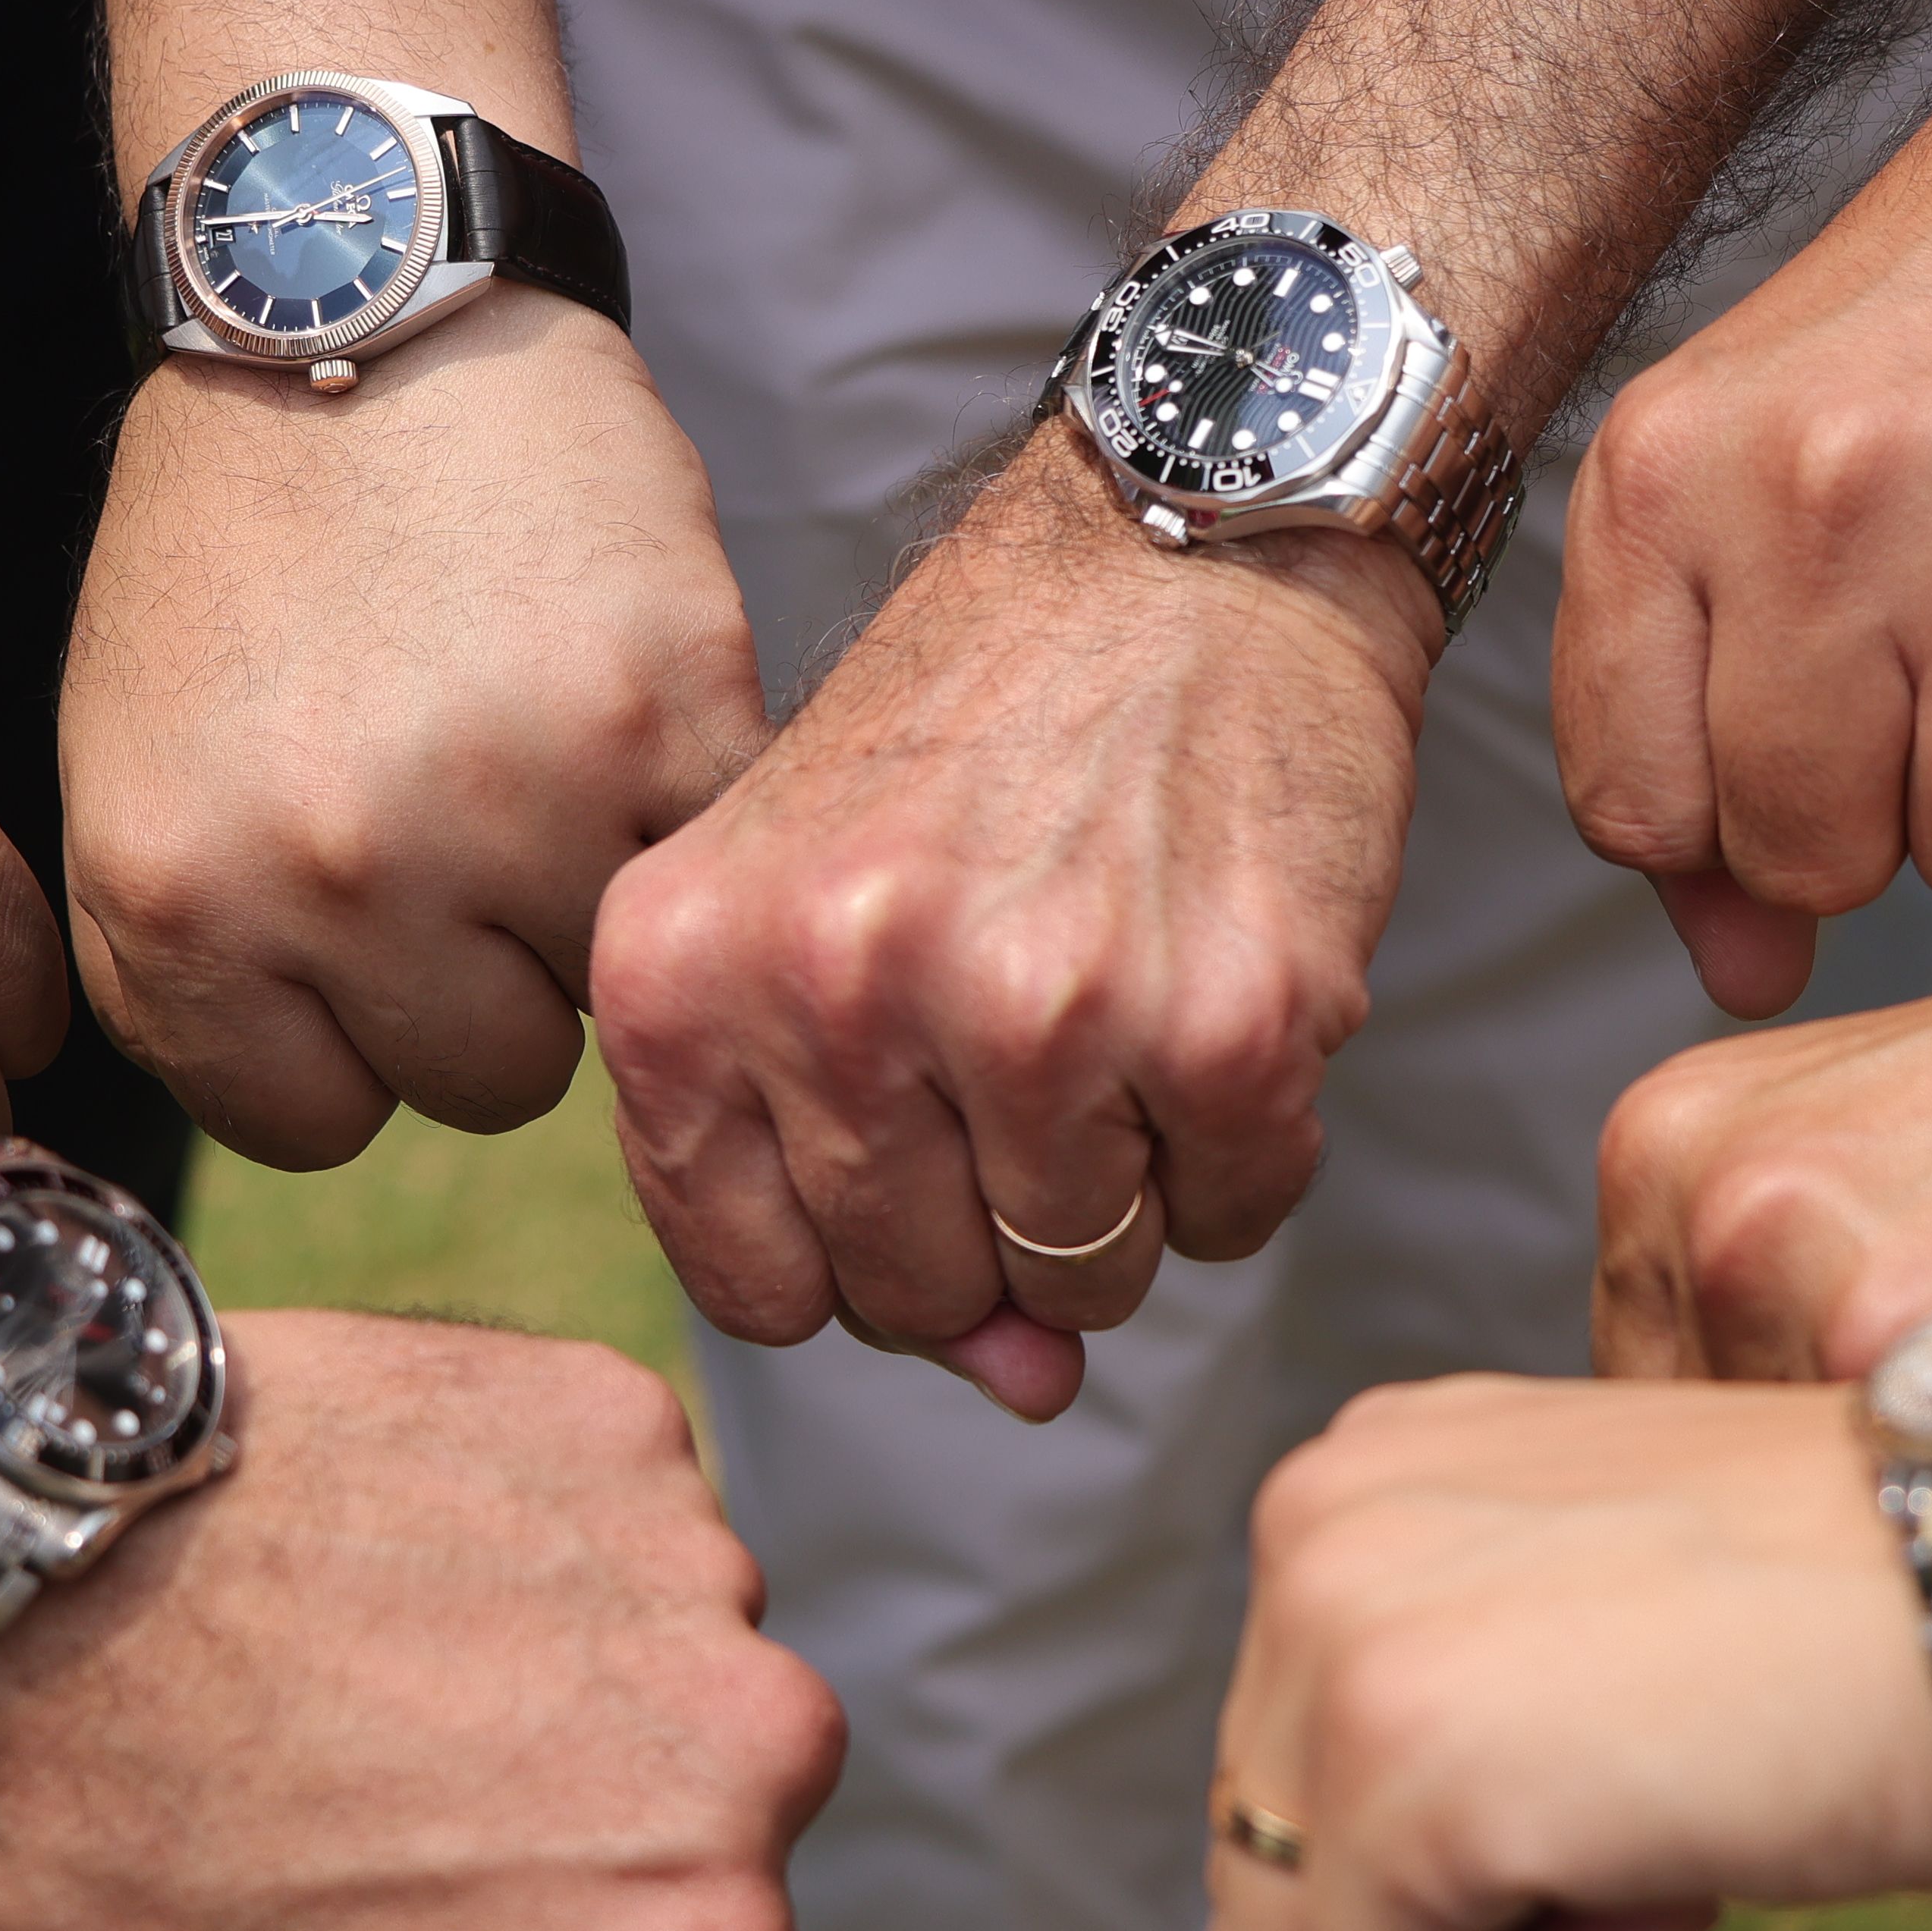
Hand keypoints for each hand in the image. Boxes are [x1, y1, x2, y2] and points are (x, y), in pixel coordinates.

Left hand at [0, 1308, 845, 1930]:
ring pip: (643, 1703)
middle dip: (537, 1897)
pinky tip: (361, 1585)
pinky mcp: (614, 1420)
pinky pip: (595, 1544)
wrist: (6, 1578)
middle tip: (348, 1844)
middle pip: (679, 1885)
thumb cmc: (117, 1875)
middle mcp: (756, 1749)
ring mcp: (694, 1561)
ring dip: (529, 1721)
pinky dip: (498, 1569)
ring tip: (345, 1705)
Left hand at [60, 300, 769, 1168]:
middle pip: (475, 1083)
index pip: (310, 1123)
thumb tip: (331, 1107)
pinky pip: (704, 875)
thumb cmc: (243, 544)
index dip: (354, 1039)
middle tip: (469, 819)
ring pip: (601, 1002)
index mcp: (175, 895)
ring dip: (587, 904)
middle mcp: (328, 873)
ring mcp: (505, 804)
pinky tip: (629, 717)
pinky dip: (683, 819)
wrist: (359, 310)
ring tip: (543, 758)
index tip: (367, 938)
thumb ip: (206, 957)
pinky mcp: (661, 725)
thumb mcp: (137, 763)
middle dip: (482, 975)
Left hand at [592, 437, 1431, 1420]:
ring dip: (1127, 1185)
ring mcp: (1033, 1011)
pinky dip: (1246, 1150)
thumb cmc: (988, 729)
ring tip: (1127, 1006)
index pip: (752, 1282)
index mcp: (685, 965)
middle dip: (990, 1229)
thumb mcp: (817, 904)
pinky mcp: (1224, 1022)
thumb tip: (1022, 1389)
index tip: (907, 1150)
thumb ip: (848, 1162)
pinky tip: (1220, 999)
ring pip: (1080, 1277)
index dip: (850, 1255)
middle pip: (918, 1295)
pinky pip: (1233, 1218)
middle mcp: (838, 990)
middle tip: (1034, 1056)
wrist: (1191, 541)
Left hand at [1205, 1371, 1931, 1930]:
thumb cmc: (1900, 1602)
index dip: (1479, 1825)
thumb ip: (1468, 1671)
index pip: (1295, 1757)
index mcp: (1370, 1468)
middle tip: (1676, 1790)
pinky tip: (1676, 1876)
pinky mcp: (1400, 1780)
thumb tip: (1385, 1864)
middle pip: (1273, 1862)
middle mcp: (1315, 1520)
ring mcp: (1342, 1642)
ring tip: (1667, 1829)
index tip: (1657, 1739)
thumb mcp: (1609, 1591)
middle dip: (1467, 1896)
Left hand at [1559, 76, 1931, 1013]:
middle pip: (1815, 859)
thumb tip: (1744, 978)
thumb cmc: (1925, 340)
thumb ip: (1680, 731)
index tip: (1794, 751)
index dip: (1724, 823)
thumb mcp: (1730, 479)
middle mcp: (1829, 499)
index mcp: (1671, 479)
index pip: (1641, 810)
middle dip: (1877, 826)